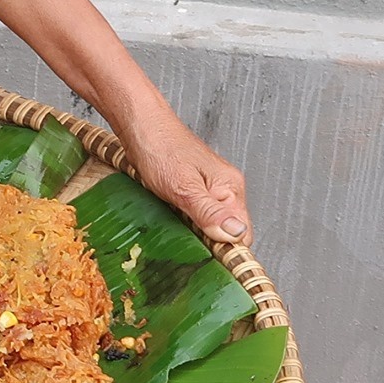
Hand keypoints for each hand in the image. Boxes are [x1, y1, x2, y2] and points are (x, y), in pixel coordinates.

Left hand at [116, 110, 251, 246]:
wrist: (140, 124)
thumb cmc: (159, 148)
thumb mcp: (182, 187)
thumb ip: (209, 212)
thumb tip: (236, 235)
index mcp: (230, 188)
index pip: (243, 234)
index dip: (226, 250)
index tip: (206, 258)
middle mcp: (226, 188)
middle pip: (228, 232)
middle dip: (209, 242)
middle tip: (184, 239)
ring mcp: (210, 188)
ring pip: (212, 224)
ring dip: (196, 232)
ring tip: (176, 226)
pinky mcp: (195, 188)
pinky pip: (198, 214)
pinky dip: (186, 221)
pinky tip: (172, 218)